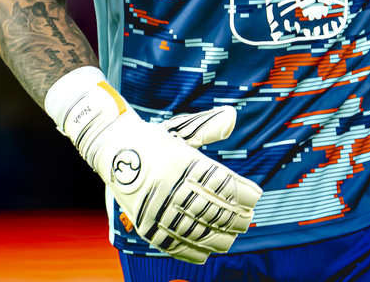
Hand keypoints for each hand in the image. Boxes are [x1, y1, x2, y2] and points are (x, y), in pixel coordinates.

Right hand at [96, 102, 260, 262]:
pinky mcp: (144, 224)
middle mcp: (168, 185)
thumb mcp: (181, 130)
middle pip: (211, 209)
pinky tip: (207, 253)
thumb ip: (208, 127)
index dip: (242, 193)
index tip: (256, 197)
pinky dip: (191, 252)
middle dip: (235, 217)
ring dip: (218, 237)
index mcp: (180, 161)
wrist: (113, 149)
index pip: (220, 182)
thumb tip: (232, 116)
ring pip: (195, 230)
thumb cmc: (153, 139)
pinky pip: (172, 244)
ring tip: (233, 236)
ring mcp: (155, 207)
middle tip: (248, 219)